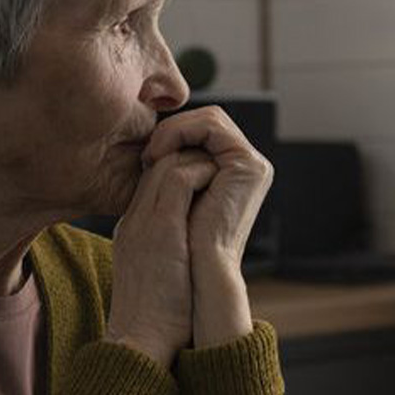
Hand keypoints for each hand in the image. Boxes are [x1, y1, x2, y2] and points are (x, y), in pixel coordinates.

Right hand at [104, 148, 219, 365]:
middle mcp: (134, 219)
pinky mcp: (162, 227)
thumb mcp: (153, 277)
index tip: (204, 181)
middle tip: (216, 170)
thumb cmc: (154, 319)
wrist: (141, 338)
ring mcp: (144, 221)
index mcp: (131, 231)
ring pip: (166, 164)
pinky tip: (219, 183)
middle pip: (156, 165)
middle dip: (189, 160)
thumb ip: (165, 254)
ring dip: (198, 163)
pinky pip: (180, 178)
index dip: (178, 173)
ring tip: (220, 176)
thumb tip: (191, 251)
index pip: (150, 182)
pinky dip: (202, 173)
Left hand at [141, 106, 273, 273]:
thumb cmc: (178, 248)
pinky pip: (212, 126)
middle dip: (172, 130)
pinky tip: (160, 153)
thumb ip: (171, 172)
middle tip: (147, 154)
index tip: (144, 160)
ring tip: (151, 155)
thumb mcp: (171, 201)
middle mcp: (245, 168)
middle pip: (205, 122)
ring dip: (173, 130)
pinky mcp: (248, 165)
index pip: (200, 133)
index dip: (170, 137)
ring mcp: (250, 165)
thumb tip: (153, 150)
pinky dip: (182, 131)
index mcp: (231, 176)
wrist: (196, 275)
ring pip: (208, 118)